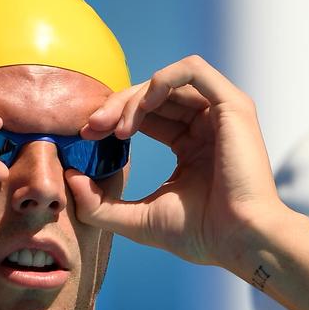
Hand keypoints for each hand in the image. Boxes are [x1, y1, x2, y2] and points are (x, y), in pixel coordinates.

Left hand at [64, 55, 283, 267]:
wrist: (239, 239)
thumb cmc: (199, 235)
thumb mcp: (137, 219)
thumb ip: (100, 205)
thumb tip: (69, 180)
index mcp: (191, 146)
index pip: (146, 115)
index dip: (113, 118)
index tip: (86, 135)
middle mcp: (207, 125)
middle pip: (152, 95)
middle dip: (116, 106)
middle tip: (90, 127)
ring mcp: (221, 113)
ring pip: (167, 81)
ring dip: (134, 99)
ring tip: (115, 128)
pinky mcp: (233, 105)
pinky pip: (192, 70)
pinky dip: (162, 80)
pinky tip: (142, 107)